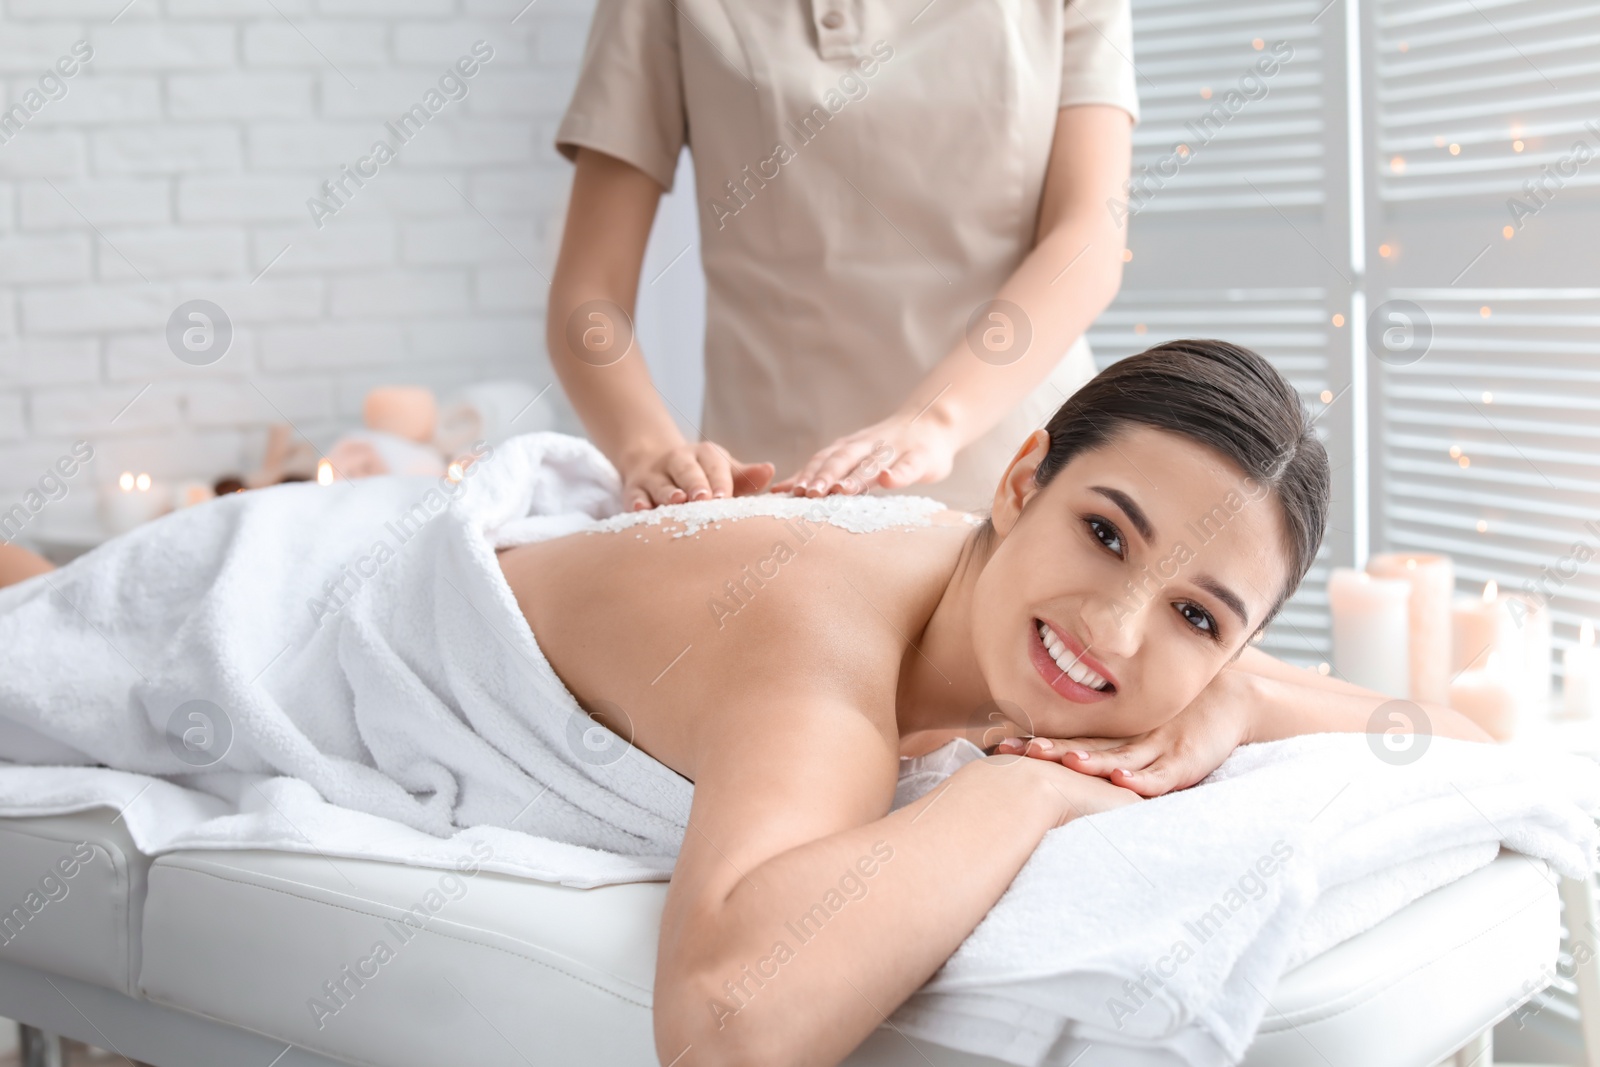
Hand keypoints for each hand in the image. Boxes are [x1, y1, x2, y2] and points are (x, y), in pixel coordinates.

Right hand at [617, 441, 774, 510]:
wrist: (655, 462)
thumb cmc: (702, 474)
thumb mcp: (724, 470)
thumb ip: (745, 476)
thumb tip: (770, 470)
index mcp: (705, 455)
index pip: (714, 465)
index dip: (719, 481)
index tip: (724, 497)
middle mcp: (678, 460)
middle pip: (687, 470)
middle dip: (695, 484)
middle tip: (703, 499)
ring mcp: (655, 474)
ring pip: (660, 483)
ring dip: (667, 492)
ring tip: (676, 501)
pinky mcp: (635, 488)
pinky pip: (635, 494)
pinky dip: (637, 502)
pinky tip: (641, 510)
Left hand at [773, 413, 960, 496]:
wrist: (932, 423)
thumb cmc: (886, 450)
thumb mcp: (852, 458)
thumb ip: (821, 473)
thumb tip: (781, 490)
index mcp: (849, 448)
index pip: (823, 460)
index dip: (806, 474)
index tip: (788, 493)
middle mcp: (867, 446)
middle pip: (842, 459)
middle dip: (824, 476)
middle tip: (808, 494)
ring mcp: (895, 450)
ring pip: (872, 463)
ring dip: (856, 476)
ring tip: (841, 491)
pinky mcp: (921, 457)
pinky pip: (908, 466)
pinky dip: (897, 473)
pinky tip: (887, 480)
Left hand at [994, 668, 1260, 796]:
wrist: (1233, 701)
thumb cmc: (1182, 724)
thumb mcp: (1139, 739)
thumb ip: (1105, 751)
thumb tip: (1056, 761)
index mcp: (1116, 738)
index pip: (1068, 741)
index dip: (1034, 742)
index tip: (996, 743)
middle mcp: (1130, 743)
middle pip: (1083, 748)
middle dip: (1048, 751)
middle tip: (1012, 750)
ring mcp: (1157, 750)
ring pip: (1117, 758)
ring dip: (1090, 762)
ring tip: (1064, 763)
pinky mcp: (1186, 761)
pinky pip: (1161, 774)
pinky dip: (1143, 778)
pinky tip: (1124, 780)